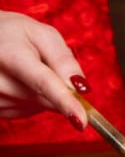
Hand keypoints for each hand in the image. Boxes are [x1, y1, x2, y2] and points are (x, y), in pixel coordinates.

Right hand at [0, 10, 88, 129]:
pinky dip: (32, 99)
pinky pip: (28, 111)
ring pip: (39, 107)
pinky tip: (18, 81)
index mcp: (10, 55)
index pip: (43, 83)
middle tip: (42, 63)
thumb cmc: (13, 34)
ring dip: (43, 93)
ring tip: (22, 69)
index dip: (65, 103)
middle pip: (46, 99)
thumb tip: (82, 89)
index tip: (82, 122)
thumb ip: (63, 60)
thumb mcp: (41, 35)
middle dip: (57, 88)